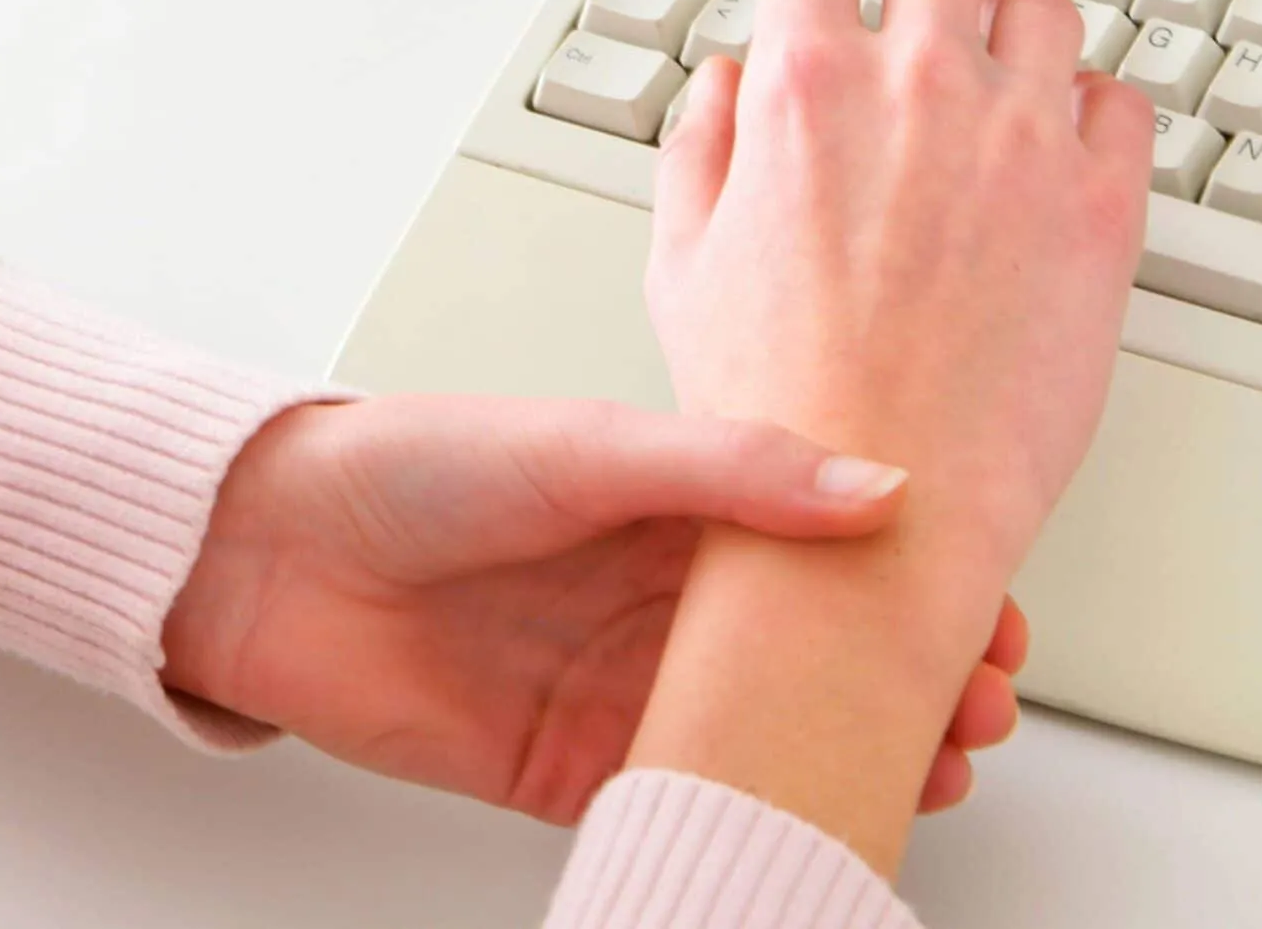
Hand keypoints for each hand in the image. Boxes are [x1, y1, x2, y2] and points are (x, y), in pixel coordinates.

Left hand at [163, 394, 1028, 823]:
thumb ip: (730, 471)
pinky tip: (816, 816)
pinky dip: (759, 816)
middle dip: (915, 677)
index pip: (832, 547)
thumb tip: (877, 483)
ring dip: (861, 752)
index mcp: (678, 504)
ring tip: (937, 761)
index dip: (918, 577)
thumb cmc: (407, 466)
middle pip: (823, 652)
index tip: (993, 608)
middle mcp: (663, 598)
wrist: (269, 555)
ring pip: (776, 735)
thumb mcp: (585, 444)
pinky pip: (689, 802)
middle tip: (982, 700)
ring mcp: (625, 686)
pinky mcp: (576, 767)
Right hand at [623, 0, 1148, 870]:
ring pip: (1046, 9)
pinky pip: (1122, 103)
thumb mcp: (680, 263)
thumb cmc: (775, 406)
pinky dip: (1090, 113)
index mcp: (805, 89)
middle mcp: (919, 90)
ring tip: (1000, 86)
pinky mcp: (1100, 205)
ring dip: (1015, 35)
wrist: (879, 508)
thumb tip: (729, 82)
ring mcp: (1020, 140)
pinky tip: (1056, 152)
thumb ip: (702, 145)